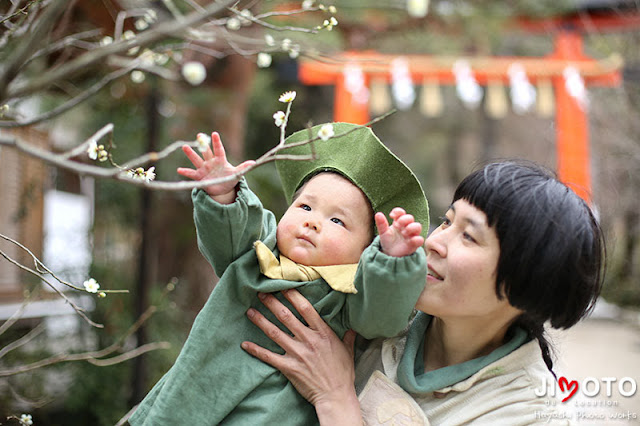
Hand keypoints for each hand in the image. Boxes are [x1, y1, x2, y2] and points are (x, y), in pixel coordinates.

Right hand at [177, 132, 254, 202]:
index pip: (219, 150)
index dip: (217, 142)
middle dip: (203, 144)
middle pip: (206, 152)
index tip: (214, 134)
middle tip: (199, 135)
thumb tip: (253, 163)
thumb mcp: (236, 174)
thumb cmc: (229, 178)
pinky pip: (192, 174)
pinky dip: (186, 172)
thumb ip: (243, 168)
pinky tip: (179, 170)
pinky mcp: (200, 177)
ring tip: (185, 147)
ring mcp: (204, 169)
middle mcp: (211, 163)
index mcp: (220, 160)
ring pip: (196, 160)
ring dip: (191, 154)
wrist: (221, 189)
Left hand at [241, 290, 362, 424]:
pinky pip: (269, 356)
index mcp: (323, 333)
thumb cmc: (343, 374)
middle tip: (261, 294)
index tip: (282, 287)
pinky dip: (256, 350)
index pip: (305, 308)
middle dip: (272, 303)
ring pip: (275, 333)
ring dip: (261, 321)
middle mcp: (308, 340)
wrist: (335, 396)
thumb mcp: (348, 351)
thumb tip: (352, 326)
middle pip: (286, 316)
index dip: (292, 296)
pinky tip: (245, 344)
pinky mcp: (289, 367)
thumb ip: (347, 336)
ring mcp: (297, 353)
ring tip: (250, 312)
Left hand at [375, 207, 423, 256]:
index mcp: (398, 222)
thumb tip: (378, 214)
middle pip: (410, 217)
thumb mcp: (383, 232)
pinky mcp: (415, 243)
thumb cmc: (388, 241)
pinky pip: (420, 239)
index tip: (391, 216)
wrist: (390, 254)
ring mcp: (411, 234)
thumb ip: (381, 224)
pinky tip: (410, 240)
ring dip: (411, 227)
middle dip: (404, 220)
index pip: (401, 212)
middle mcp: (406, 226)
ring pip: (418, 226)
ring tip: (403, 233)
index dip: (398, 211)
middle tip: (397, 226)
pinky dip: (417, 239)